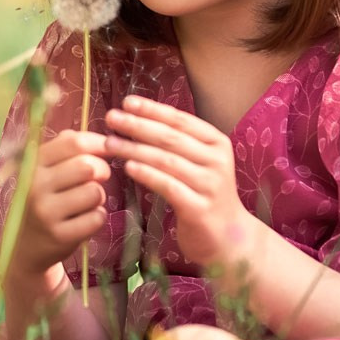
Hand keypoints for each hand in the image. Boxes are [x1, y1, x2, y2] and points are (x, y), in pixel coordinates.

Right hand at [8, 129, 111, 281]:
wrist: (25, 246)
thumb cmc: (44, 199)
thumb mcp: (44, 170)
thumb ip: (67, 148)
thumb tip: (103, 138)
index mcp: (32, 163)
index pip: (73, 142)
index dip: (98, 143)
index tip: (108, 149)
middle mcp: (35, 185)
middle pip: (87, 166)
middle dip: (102, 170)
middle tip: (100, 177)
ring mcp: (46, 212)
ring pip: (95, 192)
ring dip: (99, 196)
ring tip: (87, 202)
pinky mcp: (59, 235)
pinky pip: (97, 218)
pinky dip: (98, 217)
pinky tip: (85, 219)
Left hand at [104, 95, 255, 270]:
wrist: (229, 237)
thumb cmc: (205, 195)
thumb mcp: (198, 163)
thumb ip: (178, 144)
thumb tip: (139, 120)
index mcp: (217, 142)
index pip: (180, 120)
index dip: (152, 109)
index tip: (127, 101)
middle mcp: (217, 160)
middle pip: (170, 137)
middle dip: (138, 125)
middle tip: (112, 118)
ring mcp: (210, 184)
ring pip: (166, 160)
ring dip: (135, 149)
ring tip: (110, 143)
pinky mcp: (199, 208)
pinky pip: (168, 186)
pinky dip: (146, 174)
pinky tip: (128, 167)